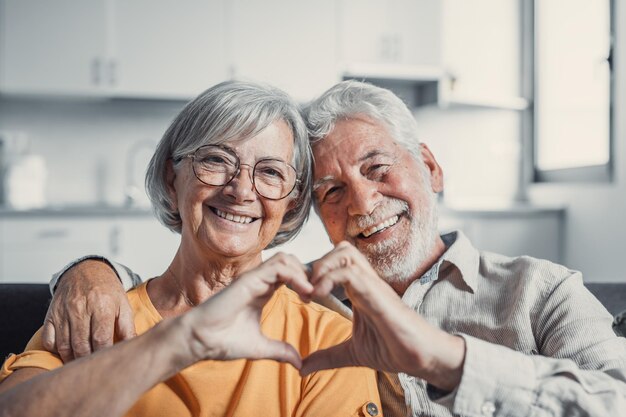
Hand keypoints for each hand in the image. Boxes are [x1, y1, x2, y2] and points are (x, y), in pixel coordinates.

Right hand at [42, 259, 135, 361]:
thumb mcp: (123, 305)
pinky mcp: (51, 315)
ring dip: (72, 360)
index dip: (103, 355)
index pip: (101, 338)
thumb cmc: (107, 291)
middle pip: (81, 344)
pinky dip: (56, 351)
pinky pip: (49, 340)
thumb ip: (128, 328)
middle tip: (95, 372)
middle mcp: (80, 308)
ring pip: (64, 345)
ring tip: (81, 367)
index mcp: (102, 306)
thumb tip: (132, 349)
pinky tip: (66, 353)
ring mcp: (63, 312)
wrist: (85, 271)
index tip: (108, 365)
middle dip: (87, 361)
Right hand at [179, 253, 312, 369]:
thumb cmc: (223, 341)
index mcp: (263, 291)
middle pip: (291, 262)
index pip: (291, 275)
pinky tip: (304, 291)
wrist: (200, 341)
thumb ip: (280, 351)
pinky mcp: (248, 280)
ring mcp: (254, 278)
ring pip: (286, 259)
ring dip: (303, 273)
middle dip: (308, 274)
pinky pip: (278, 267)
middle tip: (317, 294)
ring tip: (311, 292)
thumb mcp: (260, 347)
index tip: (316, 300)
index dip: (307, 283)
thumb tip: (299, 363)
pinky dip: (295, 275)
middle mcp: (260, 281)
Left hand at [300, 242, 464, 390]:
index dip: (315, 273)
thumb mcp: (352, 353)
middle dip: (317, 265)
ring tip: (312, 292)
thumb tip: (302, 369)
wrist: (421, 357)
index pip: (336, 263)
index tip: (302, 295)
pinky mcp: (377, 294)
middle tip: (305, 289)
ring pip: (344, 254)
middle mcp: (365, 282)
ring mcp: (372, 285)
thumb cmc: (393, 349)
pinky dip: (329, 279)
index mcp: (359, 290)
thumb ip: (328, 356)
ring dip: (322, 268)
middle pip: (340, 250)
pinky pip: (350, 273)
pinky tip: (319, 296)